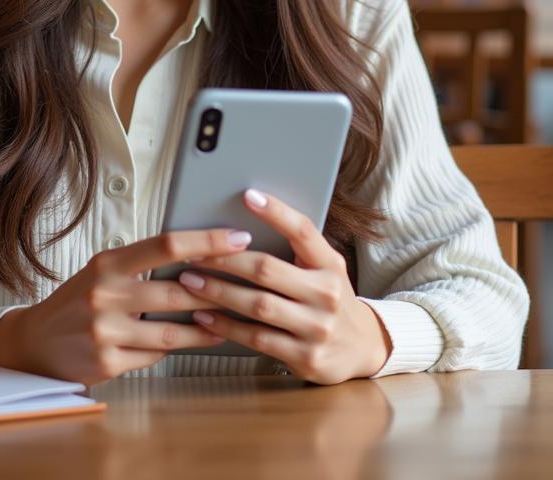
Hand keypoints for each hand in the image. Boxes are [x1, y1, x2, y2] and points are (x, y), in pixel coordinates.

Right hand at [0, 228, 252, 383]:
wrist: (35, 345)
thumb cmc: (78, 301)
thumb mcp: (102, 271)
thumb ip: (141, 264)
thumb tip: (195, 254)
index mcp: (108, 264)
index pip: (166, 245)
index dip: (206, 241)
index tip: (237, 238)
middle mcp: (106, 294)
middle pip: (177, 292)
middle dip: (216, 290)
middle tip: (246, 286)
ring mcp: (106, 331)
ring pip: (173, 330)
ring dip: (205, 327)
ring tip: (227, 322)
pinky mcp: (109, 362)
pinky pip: (156, 354)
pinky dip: (173, 347)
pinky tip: (189, 341)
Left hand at [178, 189, 391, 384]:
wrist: (363, 348)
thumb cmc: (328, 297)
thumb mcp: (325, 267)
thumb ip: (296, 248)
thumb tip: (243, 225)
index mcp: (330, 264)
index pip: (303, 231)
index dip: (276, 212)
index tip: (247, 195)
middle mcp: (327, 294)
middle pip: (267, 270)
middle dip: (225, 260)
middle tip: (193, 253)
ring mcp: (317, 328)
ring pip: (257, 305)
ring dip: (218, 292)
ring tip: (189, 281)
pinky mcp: (305, 358)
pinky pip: (257, 338)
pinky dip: (226, 326)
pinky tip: (204, 316)